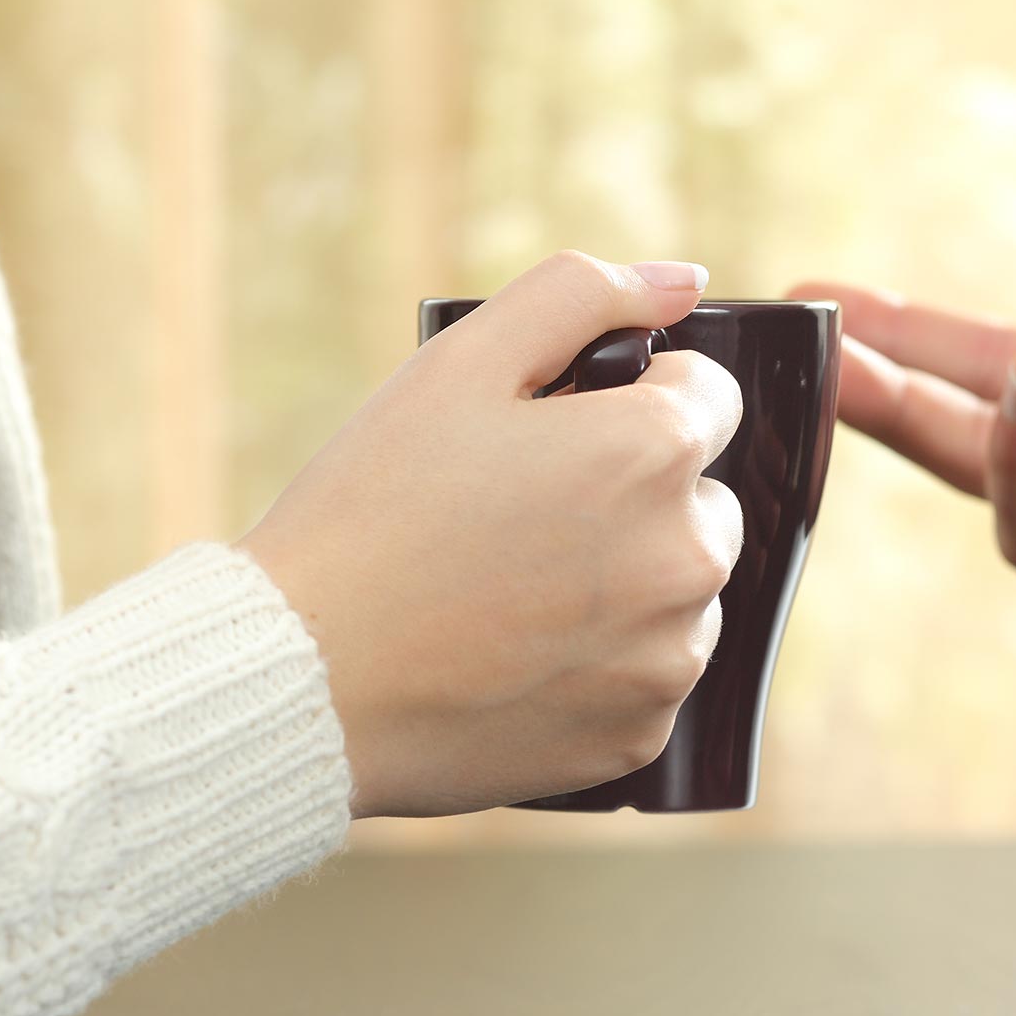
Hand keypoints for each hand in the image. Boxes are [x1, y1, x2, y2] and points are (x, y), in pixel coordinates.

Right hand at [240, 252, 741, 818]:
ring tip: (512, 590)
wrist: (306, 680)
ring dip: (627, 583)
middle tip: (522, 517)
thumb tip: (680, 280)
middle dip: (637, 496)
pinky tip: (517, 656)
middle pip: (703, 499)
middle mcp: (689, 557)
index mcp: (653, 452)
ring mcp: (670, 656)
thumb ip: (580, 296)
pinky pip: (649, 678)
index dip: (629, 403)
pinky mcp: (643, 735)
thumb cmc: (371, 513)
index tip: (560, 433)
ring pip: (683, 593)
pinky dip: (601, 667)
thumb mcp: (459, 364)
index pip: (708, 397)